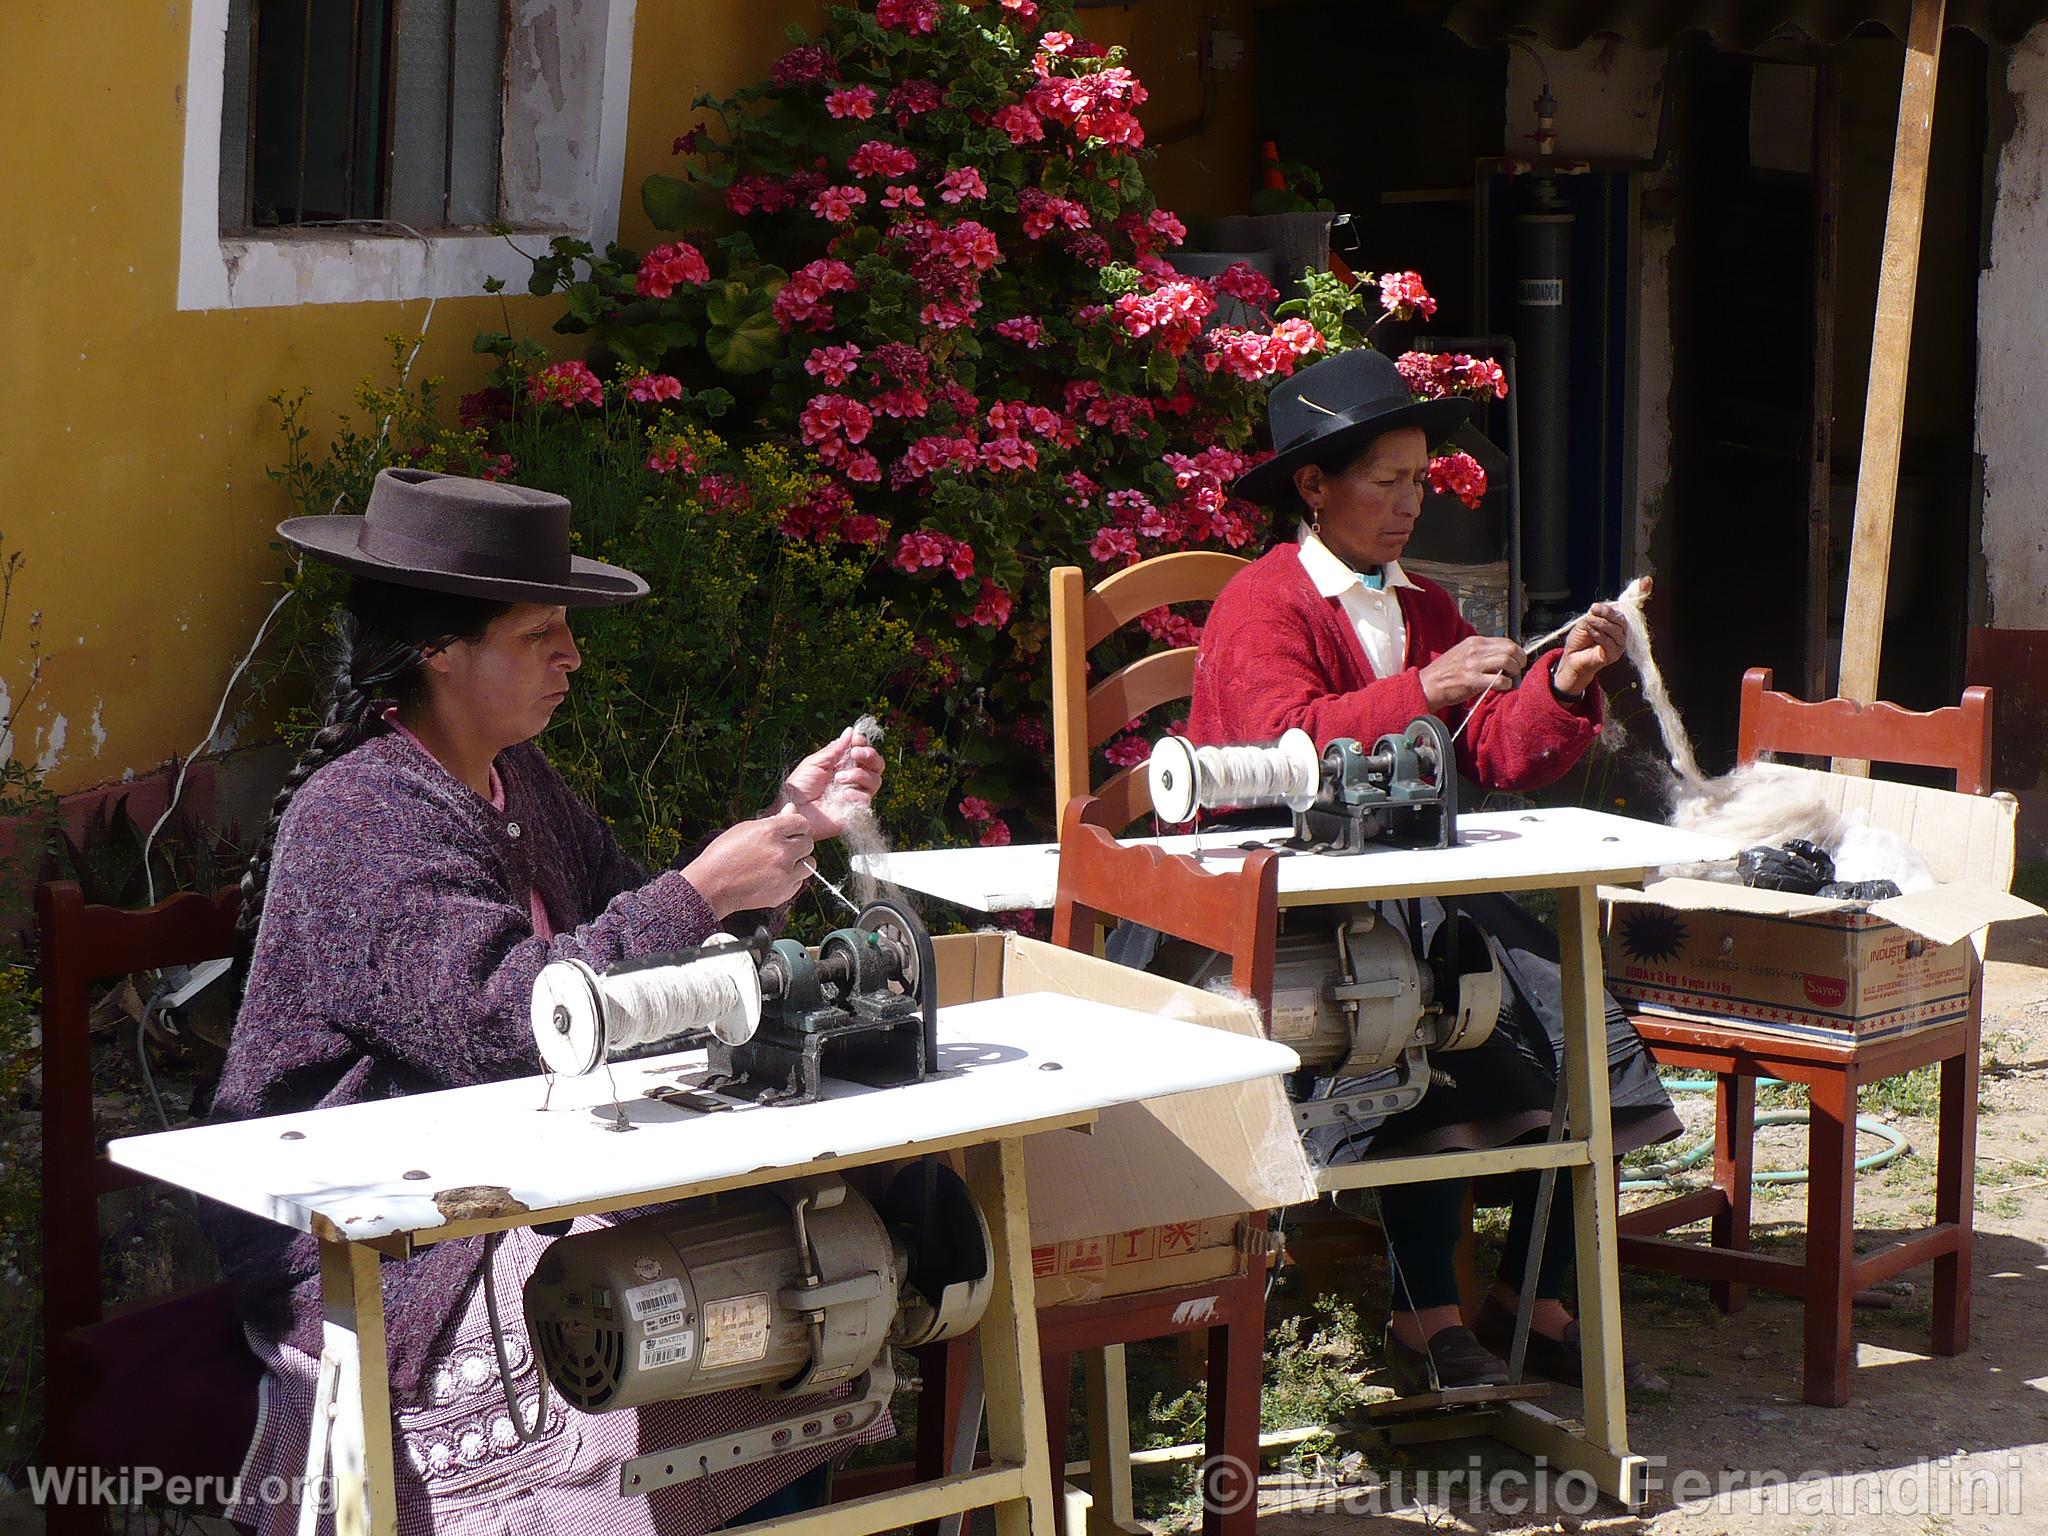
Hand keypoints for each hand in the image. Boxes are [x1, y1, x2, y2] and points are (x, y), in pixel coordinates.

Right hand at [681, 809, 814, 918]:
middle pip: (808, 843)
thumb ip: (773, 820)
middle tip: (783, 848)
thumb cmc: (723, 855)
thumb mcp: (745, 829)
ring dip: (799, 862)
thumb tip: (792, 808)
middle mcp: (781, 852)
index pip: (802, 823)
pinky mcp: (784, 892)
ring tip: (781, 863)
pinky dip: (791, 879)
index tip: (790, 832)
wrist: (711, 887)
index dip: (796, 826)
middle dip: (797, 844)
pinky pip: (800, 881)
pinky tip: (774, 877)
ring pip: (810, 864)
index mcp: (771, 831)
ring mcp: (784, 874)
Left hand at [776, 728, 885, 838]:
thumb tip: (850, 731)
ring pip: (876, 779)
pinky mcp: (856, 809)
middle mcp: (853, 778)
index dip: (863, 743)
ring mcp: (856, 793)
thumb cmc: (800, 788)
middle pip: (876, 764)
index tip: (856, 738)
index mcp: (843, 764)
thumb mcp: (815, 762)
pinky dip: (855, 793)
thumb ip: (835, 749)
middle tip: (856, 753)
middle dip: (870, 755)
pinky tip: (841, 795)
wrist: (794, 810)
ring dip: (859, 774)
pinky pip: (867, 797)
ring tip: (839, 778)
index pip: (862, 750)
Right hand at [1419, 636, 1526, 710]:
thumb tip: (1501, 656)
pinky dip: (1506, 684)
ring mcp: (1474, 664)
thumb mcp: (1463, 653)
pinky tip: (1503, 686)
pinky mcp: (1472, 680)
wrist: (1427, 685)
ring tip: (1511, 677)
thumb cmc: (1444, 672)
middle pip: (1510, 648)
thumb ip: (1481, 652)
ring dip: (1514, 671)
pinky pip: (1499, 680)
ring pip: (1507, 661)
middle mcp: (1475, 650)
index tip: (1517, 659)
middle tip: (1518, 668)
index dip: (1516, 651)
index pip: (1505, 641)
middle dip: (1519, 660)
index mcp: (1474, 642)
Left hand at [1553, 602, 1627, 698]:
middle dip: (1607, 613)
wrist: (1572, 658)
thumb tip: (1597, 608)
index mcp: (1615, 624)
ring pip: (1616, 631)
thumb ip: (1593, 616)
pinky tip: (1590, 631)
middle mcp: (1620, 634)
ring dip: (1601, 623)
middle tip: (1594, 610)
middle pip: (1621, 621)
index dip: (1608, 609)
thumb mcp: (1584, 623)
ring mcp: (1618, 645)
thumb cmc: (1579, 641)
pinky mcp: (1614, 655)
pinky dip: (1599, 634)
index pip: (1618, 614)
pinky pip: (1609, 642)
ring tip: (1589, 620)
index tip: (1595, 606)